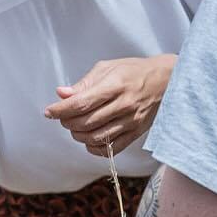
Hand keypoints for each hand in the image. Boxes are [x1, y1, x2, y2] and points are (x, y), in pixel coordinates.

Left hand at [44, 55, 175, 156]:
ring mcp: (132, 121)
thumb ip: (84, 84)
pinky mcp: (137, 133)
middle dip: (67, 122)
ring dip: (78, 135)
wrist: (167, 80)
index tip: (49, 112)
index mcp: (115, 85)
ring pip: (97, 137)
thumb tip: (61, 94)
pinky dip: (95, 147)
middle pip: (86, 122)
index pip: (81, 103)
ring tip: (74, 127)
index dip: (61, 110)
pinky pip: (112, 148)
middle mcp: (124, 105)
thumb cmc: (133, 71)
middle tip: (63, 117)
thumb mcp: (107, 68)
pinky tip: (89, 139)